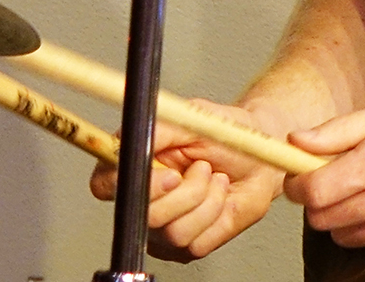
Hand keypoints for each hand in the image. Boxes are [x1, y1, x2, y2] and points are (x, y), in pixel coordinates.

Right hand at [88, 100, 293, 261]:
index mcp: (135, 166)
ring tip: (215, 180)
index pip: (104, 184)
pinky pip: (196, 244)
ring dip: (206, 201)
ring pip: (174, 233)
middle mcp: (143, 202)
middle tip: (203, 168)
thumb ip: (160, 128)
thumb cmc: (225, 135)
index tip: (170, 173)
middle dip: (187, 192)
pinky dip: (218, 216)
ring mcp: (162, 229)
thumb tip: (132, 137)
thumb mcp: (194, 117)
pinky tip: (221, 198)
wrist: (260, 156)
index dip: (130, 183)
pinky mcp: (187, 247)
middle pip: (146, 215)